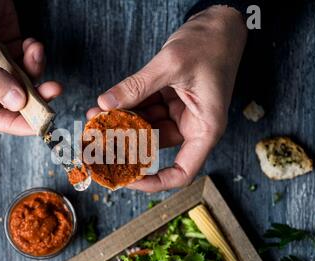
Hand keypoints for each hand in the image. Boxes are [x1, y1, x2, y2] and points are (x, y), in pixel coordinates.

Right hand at [0, 0, 61, 134]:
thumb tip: (16, 104)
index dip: (14, 124)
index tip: (38, 124)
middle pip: (11, 105)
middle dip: (34, 98)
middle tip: (53, 90)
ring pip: (25, 86)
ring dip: (36, 72)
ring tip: (34, 49)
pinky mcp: (11, 54)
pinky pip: (29, 66)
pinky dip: (35, 57)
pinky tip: (31, 42)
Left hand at [87, 5, 246, 191]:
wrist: (220, 23)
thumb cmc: (210, 43)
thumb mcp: (172, 64)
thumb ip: (137, 86)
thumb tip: (105, 104)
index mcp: (204, 128)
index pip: (182, 172)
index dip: (154, 182)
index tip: (126, 179)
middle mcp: (192, 125)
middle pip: (154, 147)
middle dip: (124, 146)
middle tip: (96, 142)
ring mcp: (179, 113)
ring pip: (144, 128)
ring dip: (119, 124)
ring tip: (94, 118)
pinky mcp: (169, 100)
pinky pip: (143, 110)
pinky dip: (125, 108)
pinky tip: (105, 106)